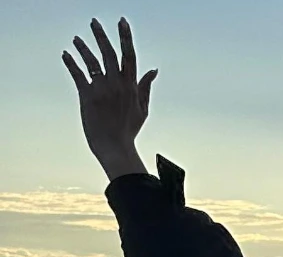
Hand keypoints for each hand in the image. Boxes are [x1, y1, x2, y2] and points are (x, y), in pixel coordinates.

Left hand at [62, 18, 156, 179]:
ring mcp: (102, 89)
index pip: (129, 55)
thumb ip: (146, 87)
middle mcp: (117, 84)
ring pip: (92, 61)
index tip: (122, 22)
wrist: (114, 146)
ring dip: (83, 48)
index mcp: (131, 85)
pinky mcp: (87, 95)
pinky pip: (78, 74)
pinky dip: (71, 62)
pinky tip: (66, 54)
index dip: (125, 37)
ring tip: (76, 38)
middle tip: (94, 22)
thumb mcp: (143, 108)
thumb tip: (153, 70)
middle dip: (101, 35)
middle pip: (109, 53)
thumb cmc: (128, 129)